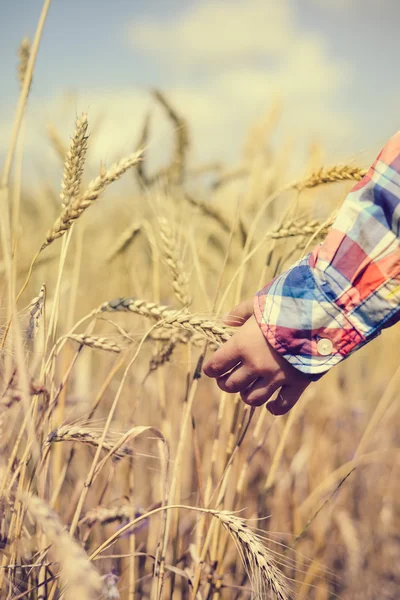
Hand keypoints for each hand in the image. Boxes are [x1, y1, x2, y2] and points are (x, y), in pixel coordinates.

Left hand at [203, 299, 309, 414]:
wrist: (320, 313)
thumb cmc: (286, 303)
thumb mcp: (259, 302)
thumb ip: (240, 312)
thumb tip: (224, 320)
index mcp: (241, 344)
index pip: (216, 366)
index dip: (211, 369)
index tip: (212, 368)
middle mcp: (256, 365)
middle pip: (231, 385)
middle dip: (225, 383)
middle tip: (227, 378)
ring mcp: (276, 377)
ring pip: (252, 398)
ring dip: (246, 394)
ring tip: (248, 387)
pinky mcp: (297, 383)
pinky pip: (283, 405)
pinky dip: (275, 407)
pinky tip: (270, 405)